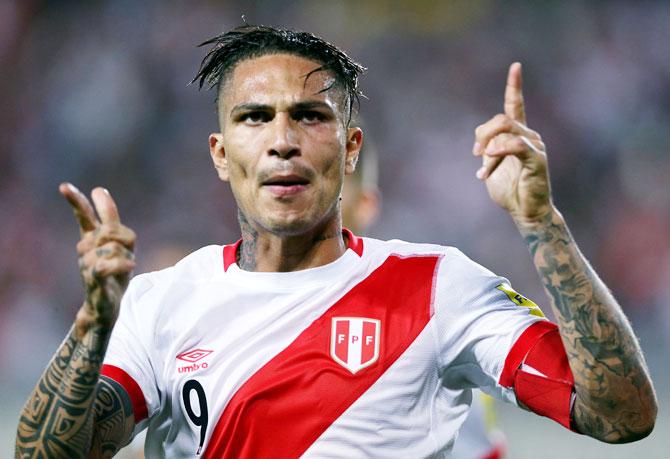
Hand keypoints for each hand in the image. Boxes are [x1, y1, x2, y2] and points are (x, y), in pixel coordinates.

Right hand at [59, 183, 135, 335]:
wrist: (106, 305)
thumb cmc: (115, 273)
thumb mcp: (119, 244)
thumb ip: (113, 220)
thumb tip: (101, 191)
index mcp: (91, 238)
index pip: (84, 216)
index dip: (76, 201)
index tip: (64, 186)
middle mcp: (85, 248)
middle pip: (112, 230)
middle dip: (126, 240)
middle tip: (127, 255)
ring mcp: (87, 263)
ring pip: (113, 247)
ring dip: (126, 257)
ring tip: (124, 269)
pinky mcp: (93, 279)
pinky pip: (106, 265)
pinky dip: (121, 264)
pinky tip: (131, 264)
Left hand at [473, 63, 552, 225]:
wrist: (525, 212)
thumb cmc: (510, 190)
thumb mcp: (491, 165)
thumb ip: (486, 148)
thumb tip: (480, 141)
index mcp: (518, 135)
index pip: (516, 105)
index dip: (515, 86)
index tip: (516, 66)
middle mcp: (529, 136)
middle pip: (502, 118)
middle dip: (483, 134)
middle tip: (476, 155)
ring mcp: (535, 147)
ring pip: (507, 129)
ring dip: (489, 146)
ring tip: (482, 168)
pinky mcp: (537, 160)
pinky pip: (517, 145)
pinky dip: (500, 150)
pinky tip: (488, 162)